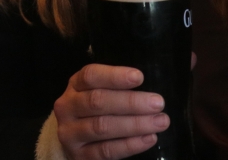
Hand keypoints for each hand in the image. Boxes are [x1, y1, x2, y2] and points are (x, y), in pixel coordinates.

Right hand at [52, 64, 168, 159]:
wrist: (74, 140)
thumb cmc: (94, 109)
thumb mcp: (98, 91)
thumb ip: (118, 86)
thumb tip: (154, 86)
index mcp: (75, 85)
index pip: (90, 76)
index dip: (114, 76)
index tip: (139, 77)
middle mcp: (67, 107)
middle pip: (97, 101)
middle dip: (131, 102)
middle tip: (158, 103)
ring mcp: (70, 134)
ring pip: (102, 127)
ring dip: (135, 124)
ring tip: (160, 122)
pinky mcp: (79, 156)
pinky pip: (106, 151)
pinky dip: (130, 145)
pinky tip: (149, 138)